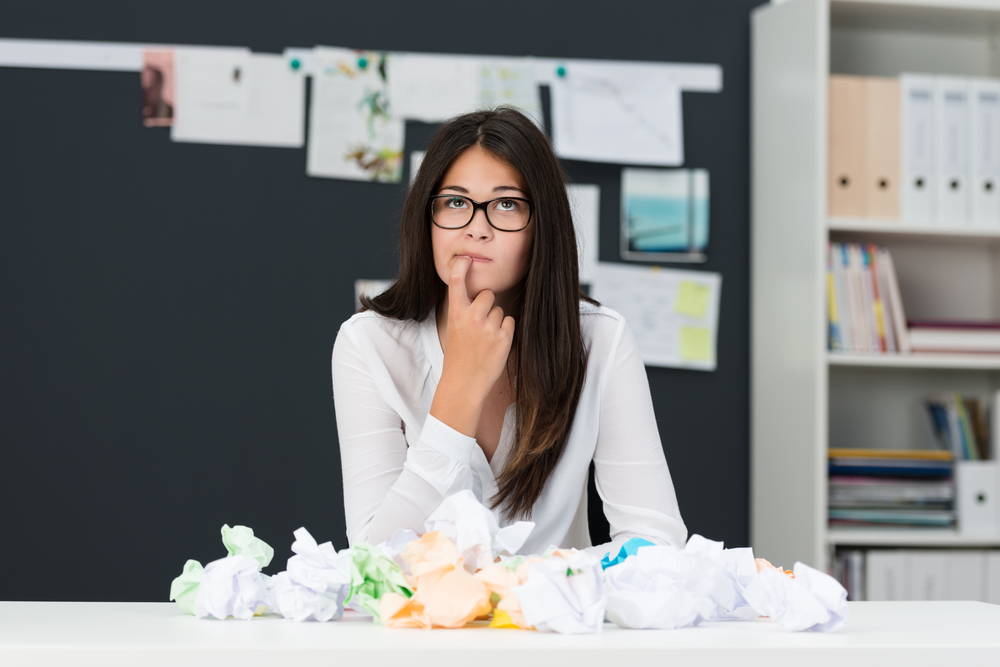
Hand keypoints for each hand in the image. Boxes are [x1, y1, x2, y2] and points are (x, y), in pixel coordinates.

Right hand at [429, 257, 514, 436]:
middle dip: (487, 304)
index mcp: (455, 313)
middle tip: (479, 323)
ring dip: (496, 321)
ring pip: (500, 310)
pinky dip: (505, 332)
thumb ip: (464, 310)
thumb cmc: (459, 356)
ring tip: (485, 339)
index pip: (456, 282)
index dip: (461, 266)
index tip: (465, 258)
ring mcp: (488, 327)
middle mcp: (471, 317)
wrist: (464, 383)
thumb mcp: (454, 329)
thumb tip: (481, 295)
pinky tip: (494, 344)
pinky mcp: (503, 337)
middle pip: (488, 294)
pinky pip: (509, 322)